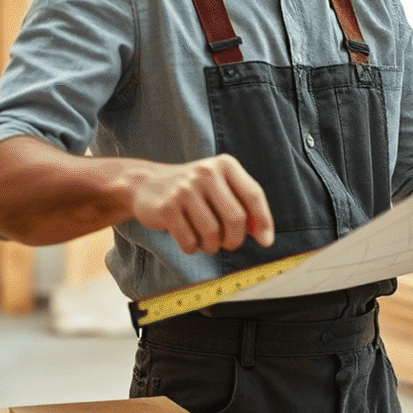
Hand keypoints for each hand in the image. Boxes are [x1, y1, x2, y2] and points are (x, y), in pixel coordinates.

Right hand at [130, 154, 275, 255]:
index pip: (254, 194)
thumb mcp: (220, 188)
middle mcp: (206, 172)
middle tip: (227, 243)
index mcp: (225, 165)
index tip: (266, 242)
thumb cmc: (193, 192)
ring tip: (204, 240)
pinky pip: (189, 242)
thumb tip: (266, 238)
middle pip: (236, 218)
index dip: (264, 221)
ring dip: (211, 246)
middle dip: (234, 240)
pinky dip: (191, 248)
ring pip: (212, 234)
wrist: (146, 185)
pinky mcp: (167, 207)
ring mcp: (185, 188)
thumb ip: (245, 206)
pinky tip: (186, 238)